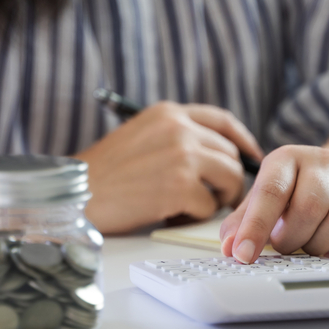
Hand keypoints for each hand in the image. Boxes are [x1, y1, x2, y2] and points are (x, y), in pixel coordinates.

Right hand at [77, 101, 263, 233]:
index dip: (243, 140)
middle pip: (231, 154)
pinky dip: (194, 216)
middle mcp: (178, 129)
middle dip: (228, 179)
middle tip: (215, 198)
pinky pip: (209, 206)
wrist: (76, 194)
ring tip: (191, 206)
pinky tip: (171, 215)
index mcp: (168, 113)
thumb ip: (174, 136)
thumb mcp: (139, 136)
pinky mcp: (180, 187)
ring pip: (230, 179)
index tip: (252, 157)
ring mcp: (181, 156)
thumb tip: (215, 154)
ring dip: (217, 198)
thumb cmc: (102, 173)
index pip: (223, 120)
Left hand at [218, 145, 328, 262]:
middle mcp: (322, 161)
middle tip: (284, 245)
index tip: (243, 255)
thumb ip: (242, 222)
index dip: (256, 227)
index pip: (270, 192)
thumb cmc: (290, 192)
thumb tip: (230, 248)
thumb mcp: (260, 199)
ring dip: (319, 245)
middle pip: (309, 207)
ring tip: (306, 244)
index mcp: (286, 158)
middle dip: (292, 239)